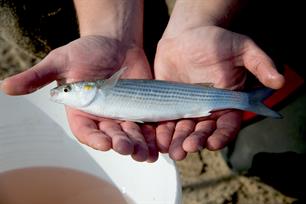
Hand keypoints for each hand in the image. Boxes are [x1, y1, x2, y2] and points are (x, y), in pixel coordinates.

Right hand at [1, 36, 157, 161]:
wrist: (115, 42)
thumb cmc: (86, 50)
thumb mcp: (61, 61)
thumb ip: (39, 76)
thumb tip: (6, 87)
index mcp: (82, 112)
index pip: (86, 131)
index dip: (94, 138)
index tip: (103, 143)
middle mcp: (103, 117)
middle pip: (112, 136)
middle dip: (121, 143)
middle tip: (129, 149)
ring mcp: (124, 115)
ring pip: (132, 135)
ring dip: (140, 146)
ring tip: (148, 153)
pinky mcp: (142, 110)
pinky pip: (149, 126)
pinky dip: (155, 135)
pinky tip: (162, 142)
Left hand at [154, 26, 284, 159]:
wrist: (186, 35)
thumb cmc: (216, 41)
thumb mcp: (241, 48)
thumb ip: (259, 63)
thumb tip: (279, 80)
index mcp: (226, 102)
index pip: (227, 125)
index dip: (222, 135)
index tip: (213, 142)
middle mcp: (206, 110)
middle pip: (203, 132)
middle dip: (196, 141)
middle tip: (188, 147)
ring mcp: (186, 109)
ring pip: (183, 131)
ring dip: (178, 142)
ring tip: (173, 150)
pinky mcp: (168, 104)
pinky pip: (165, 121)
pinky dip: (162, 131)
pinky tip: (158, 139)